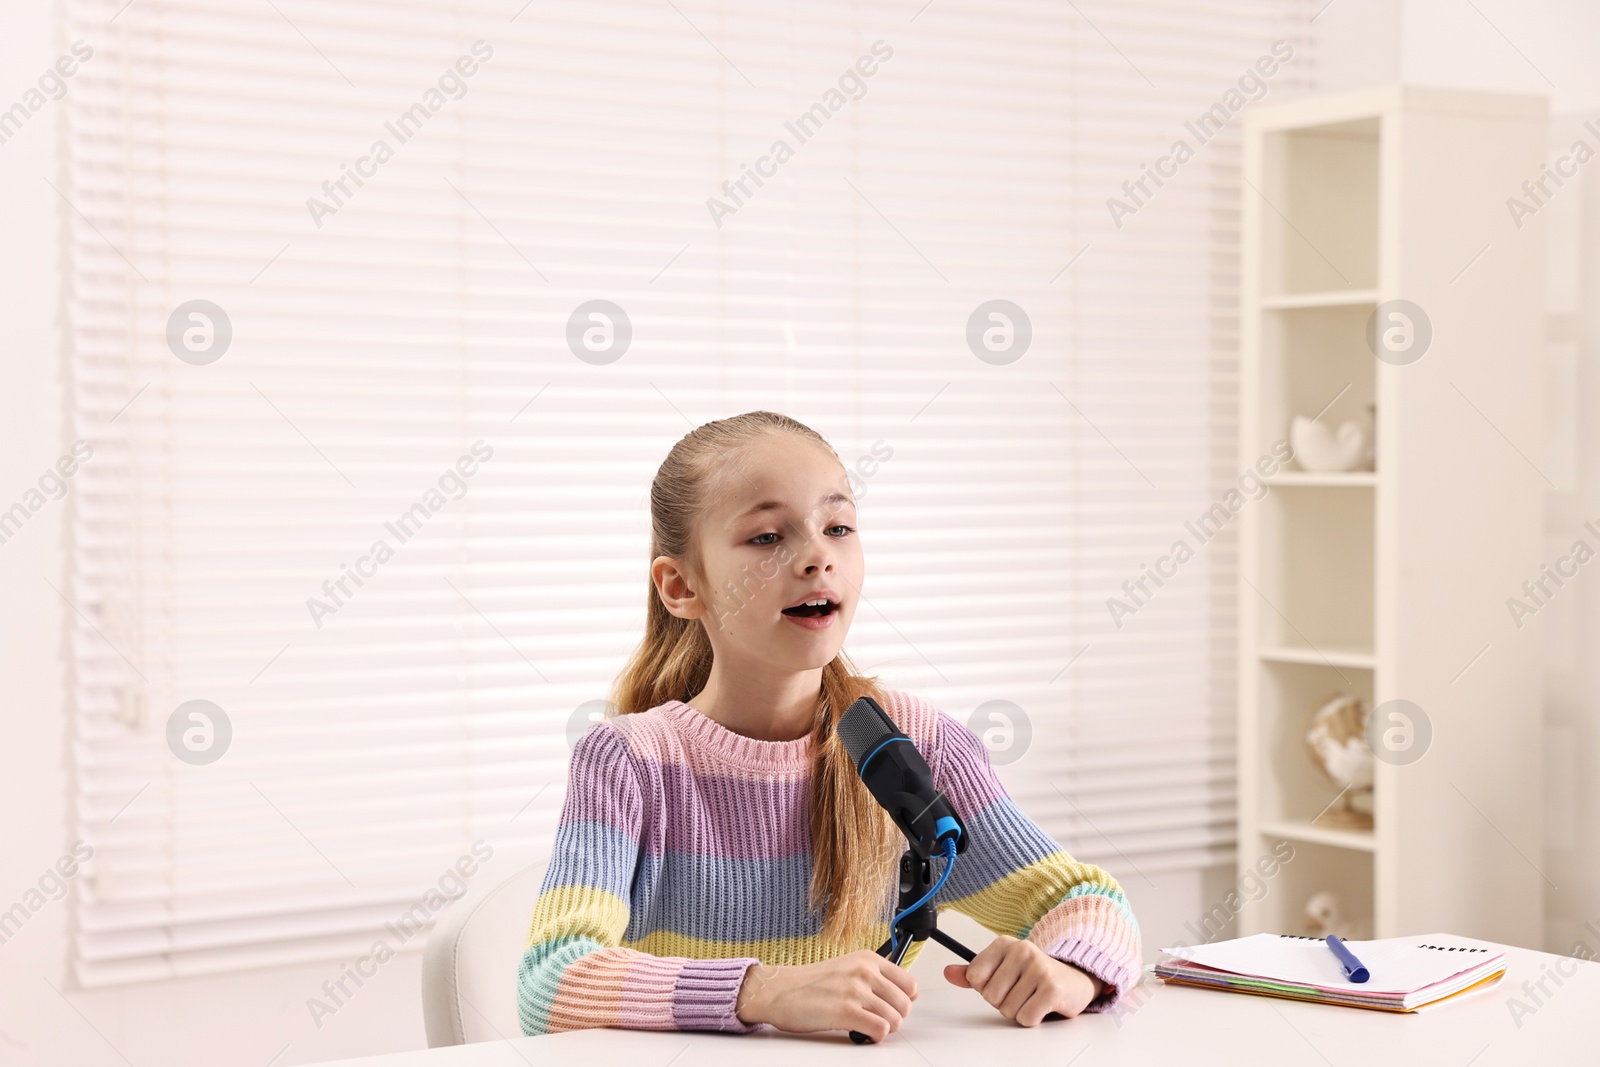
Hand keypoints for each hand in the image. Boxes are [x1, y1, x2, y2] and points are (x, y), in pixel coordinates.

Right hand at [735, 950, 917, 1039]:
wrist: (778, 990)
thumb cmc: (809, 983)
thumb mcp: (846, 968)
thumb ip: (872, 978)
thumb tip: (899, 998)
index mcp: (867, 959)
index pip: (909, 983)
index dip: (904, 1001)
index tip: (893, 1007)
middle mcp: (864, 971)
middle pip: (905, 1004)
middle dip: (895, 1018)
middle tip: (878, 1020)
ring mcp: (855, 990)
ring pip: (895, 1019)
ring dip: (884, 1029)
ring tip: (867, 1026)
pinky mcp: (845, 1011)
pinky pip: (880, 1029)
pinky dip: (874, 1037)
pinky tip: (860, 1033)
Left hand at [943, 934, 1103, 1025]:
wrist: (1073, 980)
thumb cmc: (1033, 976)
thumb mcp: (1001, 969)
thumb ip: (973, 972)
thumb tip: (948, 972)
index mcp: (1005, 943)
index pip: (974, 976)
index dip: (985, 987)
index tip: (1001, 982)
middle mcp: (1022, 950)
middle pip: (990, 996)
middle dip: (1003, 1001)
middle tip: (1021, 991)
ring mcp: (1038, 968)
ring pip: (1007, 1009)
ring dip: (1018, 1011)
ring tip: (1032, 997)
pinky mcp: (1052, 989)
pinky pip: (1025, 1018)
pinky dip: (1032, 1019)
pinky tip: (1042, 1005)